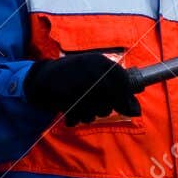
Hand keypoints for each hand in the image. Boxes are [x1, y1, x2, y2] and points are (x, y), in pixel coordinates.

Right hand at [24, 53, 141, 125]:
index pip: (122, 80)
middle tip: (94, 105)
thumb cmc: (73, 77)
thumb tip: (137, 110)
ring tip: (81, 105)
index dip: (125, 97)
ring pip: (99, 109)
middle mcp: (91, 69)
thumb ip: (116, 89)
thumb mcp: (95, 75)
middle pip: (112, 98)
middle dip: (106, 107)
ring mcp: (79, 82)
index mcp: (99, 61)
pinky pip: (84, 115)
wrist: (41, 78)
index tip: (125, 106)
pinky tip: (73, 110)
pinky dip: (79, 116)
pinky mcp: (68, 96)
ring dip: (92, 113)